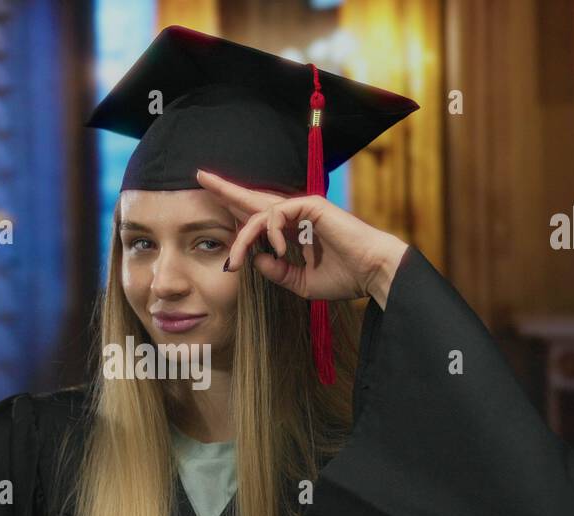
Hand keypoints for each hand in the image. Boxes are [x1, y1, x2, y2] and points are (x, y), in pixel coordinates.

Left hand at [196, 169, 408, 307]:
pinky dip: (271, 233)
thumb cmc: (345, 278)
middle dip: (226, 189)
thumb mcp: (301, 282)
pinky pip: (276, 215)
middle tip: (200, 175)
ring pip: (258, 215)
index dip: (236, 208)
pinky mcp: (311, 205)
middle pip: (253, 199)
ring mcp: (303, 208)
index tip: (214, 202)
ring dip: (241, 239)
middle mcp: (296, 215)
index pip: (258, 217)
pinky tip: (279, 250)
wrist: (373, 274)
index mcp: (293, 230)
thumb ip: (277, 271)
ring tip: (234, 262)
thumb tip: (255, 259)